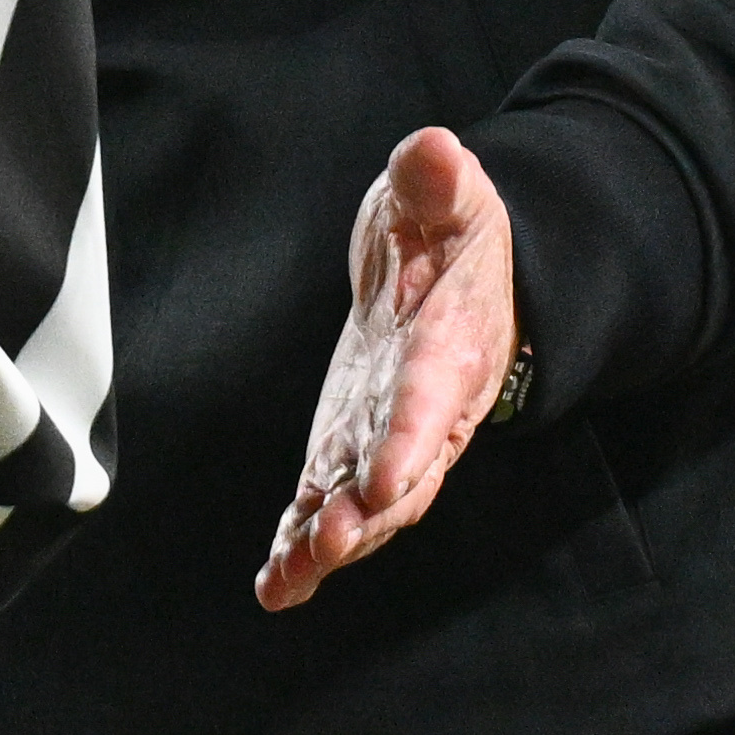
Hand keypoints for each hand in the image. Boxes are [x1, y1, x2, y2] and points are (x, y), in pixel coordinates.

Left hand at [257, 126, 515, 612]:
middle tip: (328, 543)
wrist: (457, 275)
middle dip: (366, 512)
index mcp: (449, 347)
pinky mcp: (349, 447)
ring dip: (330, 540)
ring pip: (364, 501)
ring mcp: (385, 435)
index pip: (429, 397)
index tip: (385, 476)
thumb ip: (439, 181)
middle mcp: (424, 407)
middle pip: (400, 471)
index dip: (409, 438)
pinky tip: (277, 584)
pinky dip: (303, 546)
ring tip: (293, 575)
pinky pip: (328, 503)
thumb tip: (433, 149)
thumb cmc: (451, 232)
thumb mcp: (451, 195)